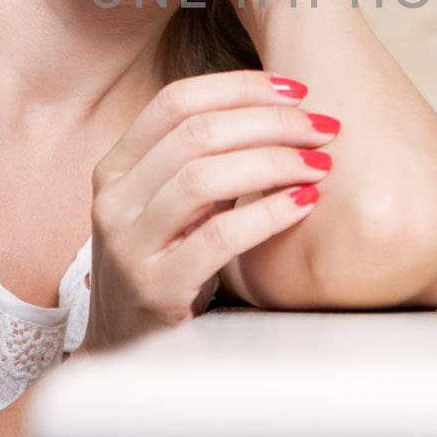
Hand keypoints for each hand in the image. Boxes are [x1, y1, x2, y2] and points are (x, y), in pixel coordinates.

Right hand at [80, 70, 338, 354]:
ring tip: (319, 165)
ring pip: (205, 177)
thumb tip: (282, 112)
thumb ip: (204, 161)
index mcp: (116, 167)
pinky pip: (219, 238)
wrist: (125, 349)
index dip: (240, 87)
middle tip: (322, 129)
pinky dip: (268, 214)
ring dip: (275, 162)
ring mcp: (130, 245)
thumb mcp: (170, 205)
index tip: (294, 90)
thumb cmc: (164, 265)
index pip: (176, 101)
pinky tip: (303, 204)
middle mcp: (114, 200)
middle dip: (270, 122)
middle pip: (197, 133)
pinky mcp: (156, 288)